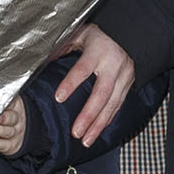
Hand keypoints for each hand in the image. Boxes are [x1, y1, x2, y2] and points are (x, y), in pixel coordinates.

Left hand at [0, 94, 26, 156]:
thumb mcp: (5, 103)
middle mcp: (16, 119)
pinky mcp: (11, 145)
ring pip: (8, 131)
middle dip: (3, 118)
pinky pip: (5, 145)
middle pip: (12, 118)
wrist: (18, 132)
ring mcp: (15, 132)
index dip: (5, 102)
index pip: (11, 102)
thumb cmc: (4, 114)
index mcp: (14, 106)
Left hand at [52, 22, 139, 146]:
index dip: (71, 83)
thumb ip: (63, 47)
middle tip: (76, 133)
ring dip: (99, 125)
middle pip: (101, 94)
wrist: (131, 32)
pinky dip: (108, 120)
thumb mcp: (81, 34)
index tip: (58, 98)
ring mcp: (124, 76)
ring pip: (112, 105)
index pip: (83, 69)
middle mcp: (113, 65)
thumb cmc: (100, 34)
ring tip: (86, 141)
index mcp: (98, 51)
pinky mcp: (129, 84)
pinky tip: (97, 132)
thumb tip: (42, 61)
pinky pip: (118, 106)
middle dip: (88, 115)